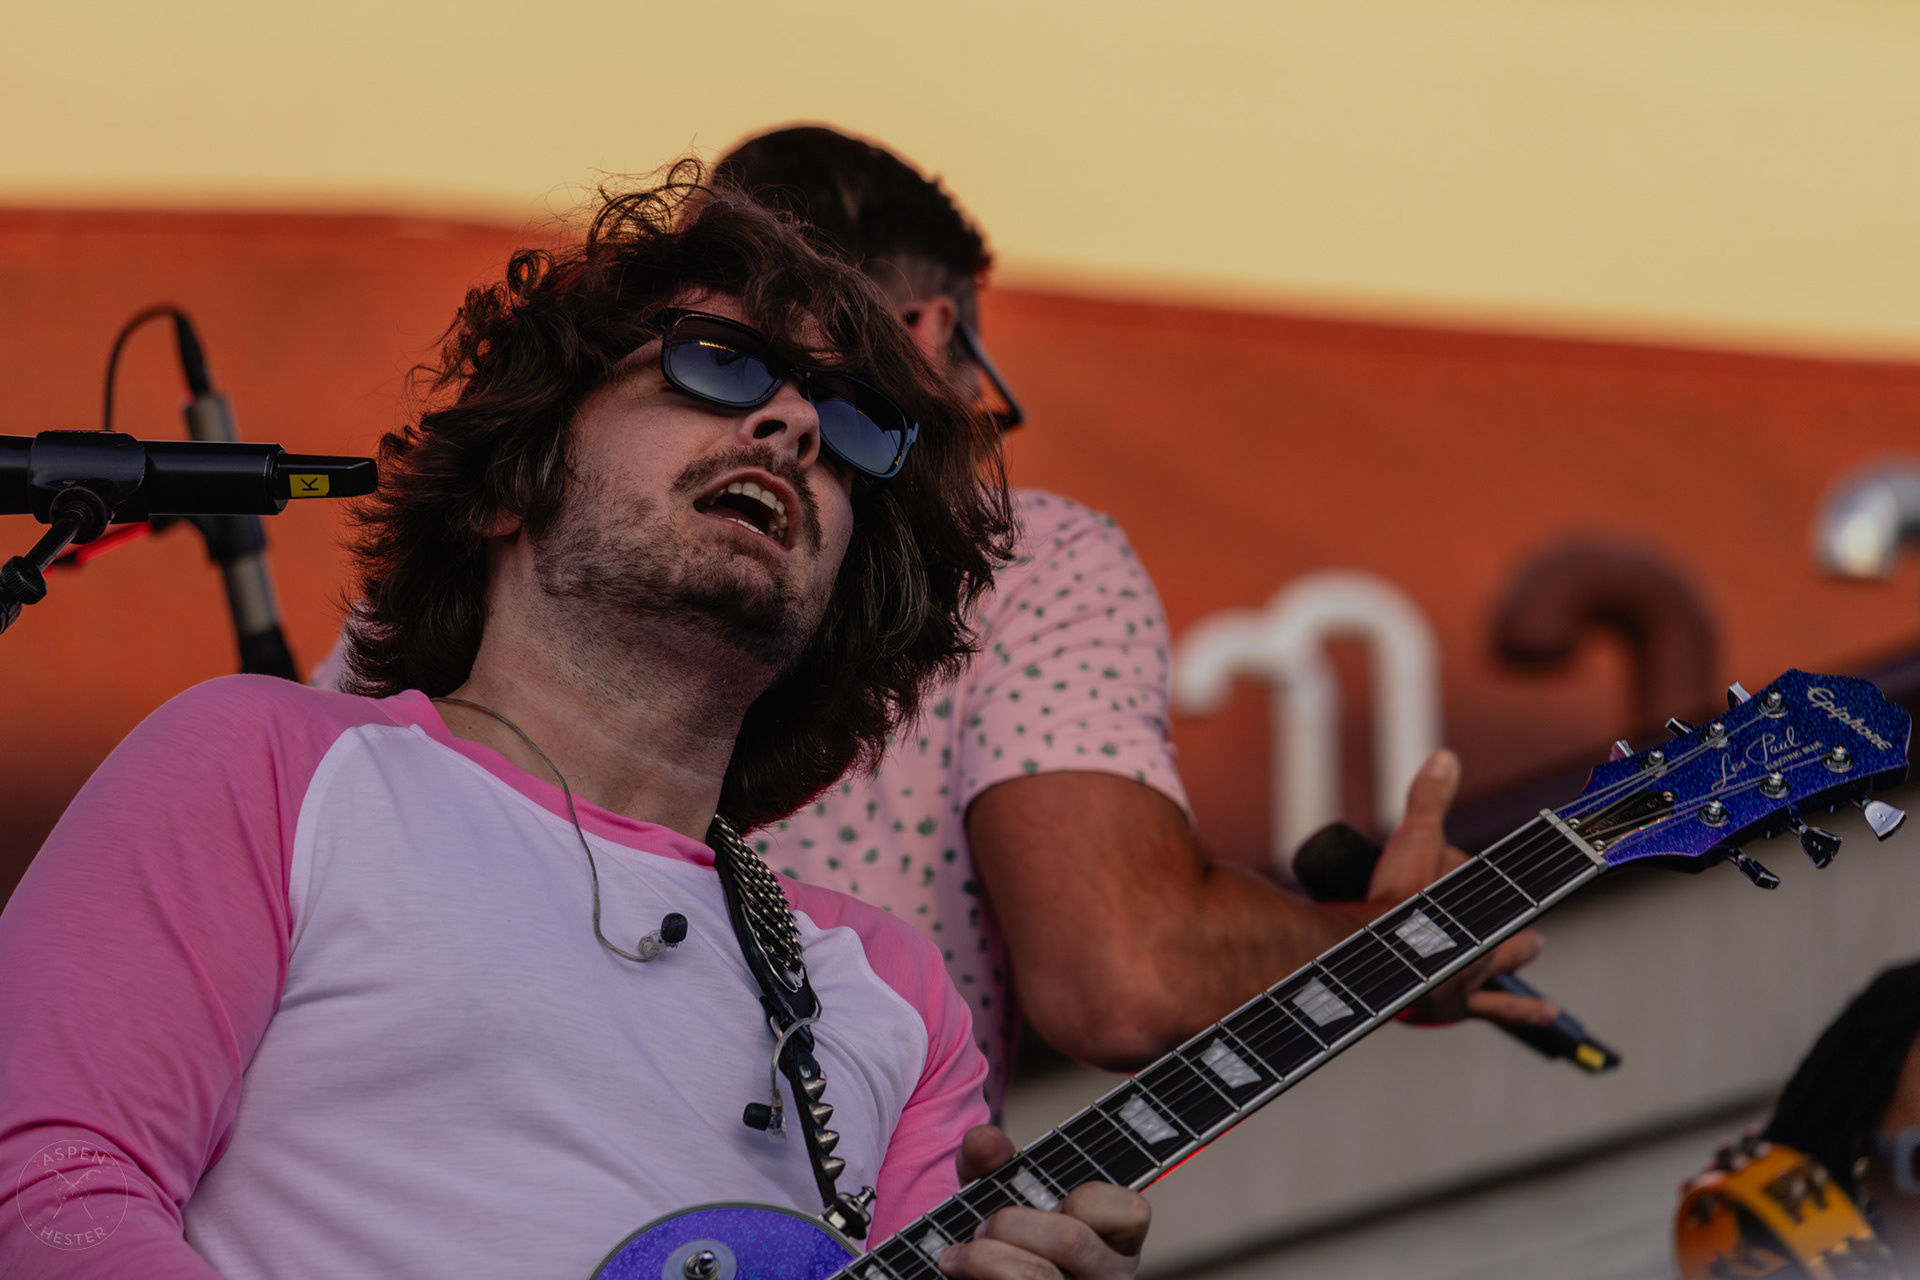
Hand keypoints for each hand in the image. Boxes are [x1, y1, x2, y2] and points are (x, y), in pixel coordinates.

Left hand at [938, 1126, 1149, 1279]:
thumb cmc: (1007, 1239)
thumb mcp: (1002, 1197)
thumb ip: (993, 1164)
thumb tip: (984, 1140)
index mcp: (1118, 1240)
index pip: (1130, 1211)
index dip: (1084, 1198)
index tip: (1053, 1200)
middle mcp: (1110, 1279)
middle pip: (1070, 1240)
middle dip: (1010, 1223)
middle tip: (981, 1226)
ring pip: (1037, 1277)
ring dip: (984, 1258)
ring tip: (959, 1255)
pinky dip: (977, 1277)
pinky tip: (959, 1273)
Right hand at [1367, 750, 1557, 1028]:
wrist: (1380, 962)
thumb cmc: (1396, 903)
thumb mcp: (1412, 841)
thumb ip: (1428, 800)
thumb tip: (1445, 757)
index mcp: (1476, 896)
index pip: (1480, 873)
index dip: (1474, 867)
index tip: (1498, 862)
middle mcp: (1486, 933)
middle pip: (1509, 918)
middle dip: (1511, 909)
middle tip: (1516, 904)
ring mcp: (1476, 973)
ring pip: (1513, 962)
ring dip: (1523, 952)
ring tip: (1536, 947)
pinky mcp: (1461, 1006)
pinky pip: (1503, 1009)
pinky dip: (1528, 1011)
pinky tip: (1553, 1015)